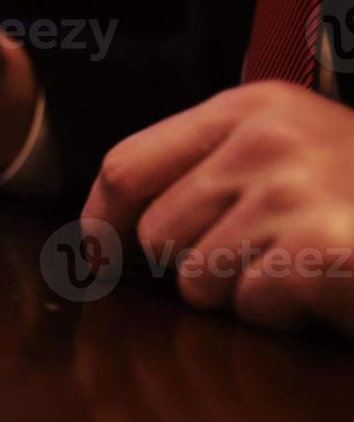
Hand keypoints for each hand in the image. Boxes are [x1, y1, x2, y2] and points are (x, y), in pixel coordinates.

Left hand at [82, 81, 353, 335]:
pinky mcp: (316, 246)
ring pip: (199, 278)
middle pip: (157, 234)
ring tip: (300, 268)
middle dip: (197, 265)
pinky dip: (285, 314)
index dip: (100, 219)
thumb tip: (110, 227)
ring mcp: (292, 191)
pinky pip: (253, 305)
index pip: (126, 166)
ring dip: (244, 292)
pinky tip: (325, 287)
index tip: (97, 254)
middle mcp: (263, 140)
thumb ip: (207, 172)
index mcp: (246, 108)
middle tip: (263, 258)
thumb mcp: (287, 154)